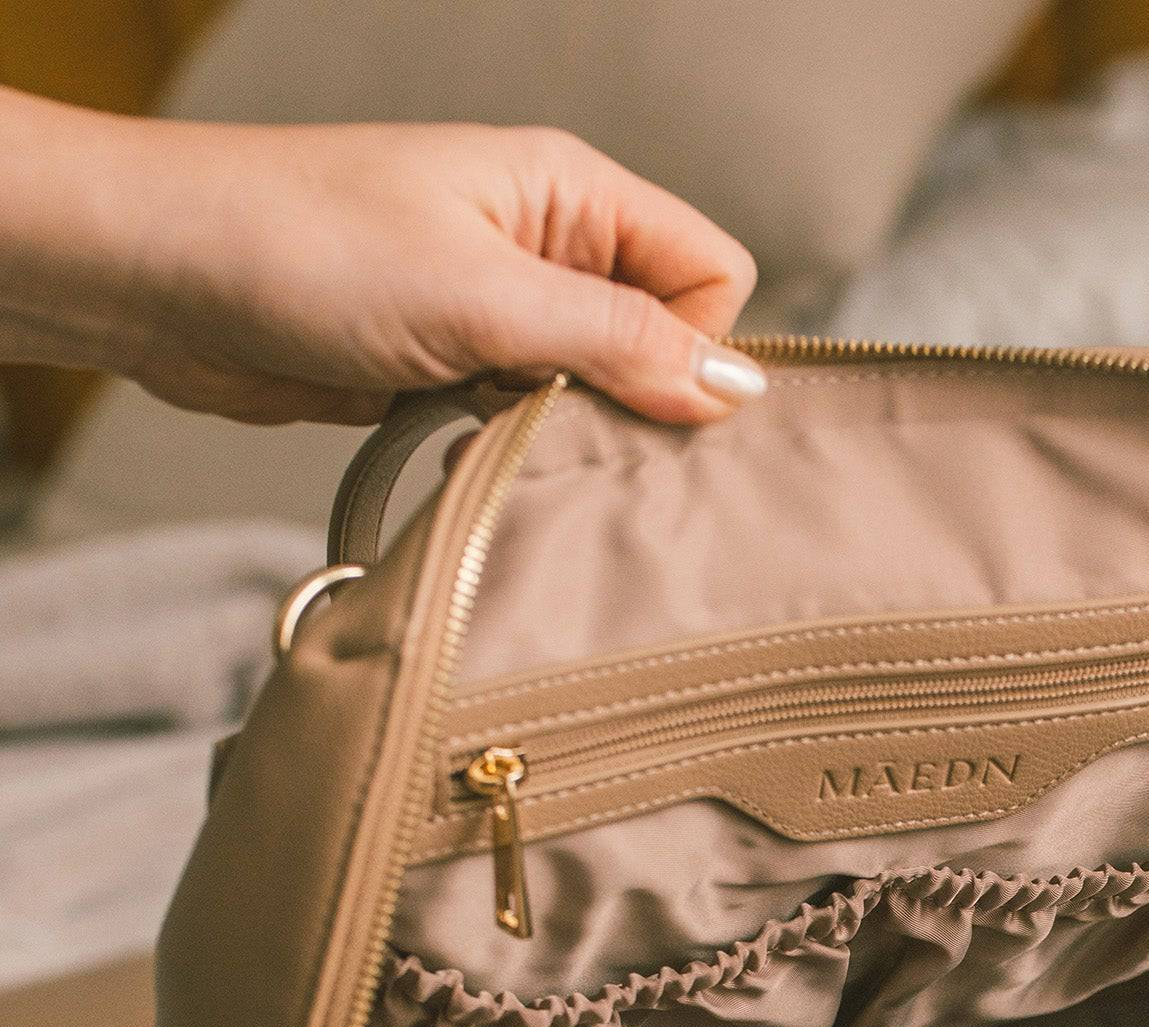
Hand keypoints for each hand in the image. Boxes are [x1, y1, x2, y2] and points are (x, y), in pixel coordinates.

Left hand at [0, 90, 761, 426]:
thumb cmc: (300, 247)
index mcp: (569, 192)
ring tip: (510, 437)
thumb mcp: (482, 297)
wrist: (155, 276)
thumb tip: (735, 388)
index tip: (647, 403)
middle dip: (640, 400)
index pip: (709, 271)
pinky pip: (532, 419)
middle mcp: (547, 246)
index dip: (699, 345)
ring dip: (571, 432)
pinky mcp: (456, 365)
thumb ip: (619, 340)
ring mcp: (501, 308)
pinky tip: (478, 454)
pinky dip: (519, 448)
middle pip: (663, 337)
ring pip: (599, 389)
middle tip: (579, 436)